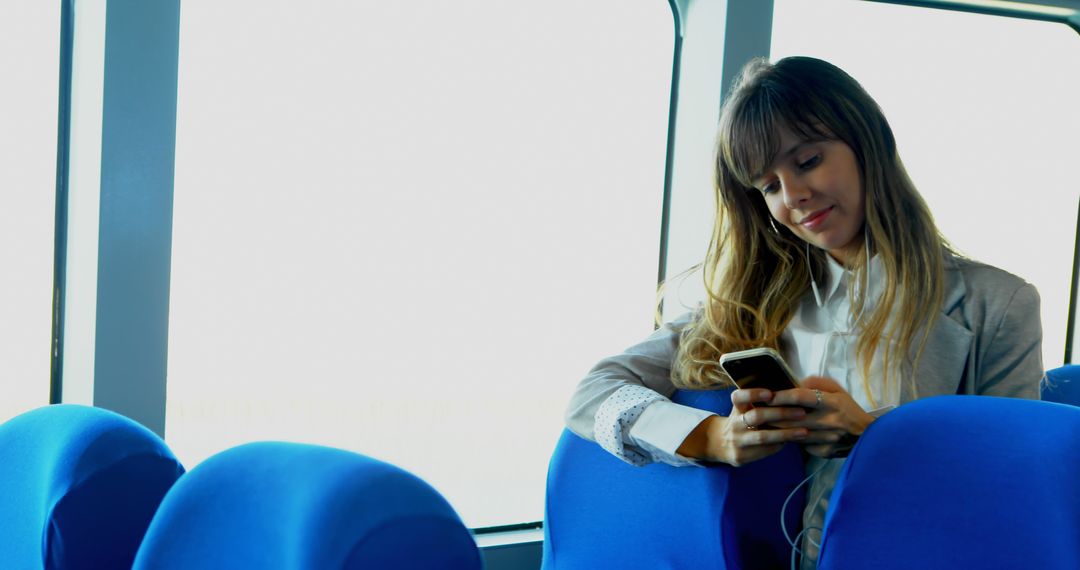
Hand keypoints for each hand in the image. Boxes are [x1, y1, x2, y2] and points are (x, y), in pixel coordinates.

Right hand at [677, 389, 809, 466]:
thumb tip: (790, 396)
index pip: (739, 397)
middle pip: (756, 416)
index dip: (753, 394)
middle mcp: (734, 424)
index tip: (770, 394)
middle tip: (801, 412)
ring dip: (785, 433)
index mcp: (736, 408)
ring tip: (803, 431)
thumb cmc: (742, 421)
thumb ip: (759, 404)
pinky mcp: (741, 456)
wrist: (720, 444)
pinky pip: (765, 451)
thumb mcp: (744, 410)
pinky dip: (780, 445)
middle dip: (781, 413)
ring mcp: (737, 441)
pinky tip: (792, 442)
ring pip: (763, 437)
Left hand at [769, 376, 874, 457]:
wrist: (867, 437)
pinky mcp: (824, 452)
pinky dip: (791, 439)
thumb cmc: (848, 409)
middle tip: (757, 410)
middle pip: (793, 418)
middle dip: (772, 414)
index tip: (768, 396)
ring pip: (794, 433)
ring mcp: (827, 439)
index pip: (801, 397)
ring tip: (764, 422)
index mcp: (833, 403)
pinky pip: (801, 445)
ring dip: (777, 429)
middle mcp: (830, 421)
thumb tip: (796, 383)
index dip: (782, 396)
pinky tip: (782, 435)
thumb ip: (817, 383)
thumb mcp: (838, 390)